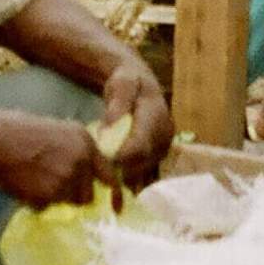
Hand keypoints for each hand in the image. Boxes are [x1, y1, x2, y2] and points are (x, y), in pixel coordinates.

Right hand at [0, 113, 111, 208]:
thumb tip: (83, 178)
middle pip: (87, 194)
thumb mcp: (55, 132)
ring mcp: (66, 178)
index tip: (117, 208)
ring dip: (53, 198)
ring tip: (32, 179)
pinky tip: (23, 184)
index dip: (114, 194)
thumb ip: (74, 152)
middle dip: (72, 195)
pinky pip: (46, 207)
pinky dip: (36, 201)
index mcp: (85, 141)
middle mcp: (82, 160)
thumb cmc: (16, 132)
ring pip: (66, 202)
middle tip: (49, 183)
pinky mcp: (49, 194)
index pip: (109, 174)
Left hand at [99, 63, 173, 196]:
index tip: (102, 159)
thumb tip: (113, 125)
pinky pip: (145, 172)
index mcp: (157, 115)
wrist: (140, 85)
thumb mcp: (121, 83)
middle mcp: (165, 133)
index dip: (122, 156)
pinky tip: (113, 182)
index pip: (141, 144)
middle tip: (98, 170)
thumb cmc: (127, 82)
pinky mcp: (159, 155)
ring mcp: (164, 146)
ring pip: (144, 170)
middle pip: (143, 161)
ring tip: (104, 174)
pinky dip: (129, 178)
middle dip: (121, 168)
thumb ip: (118, 102)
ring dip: (124, 176)